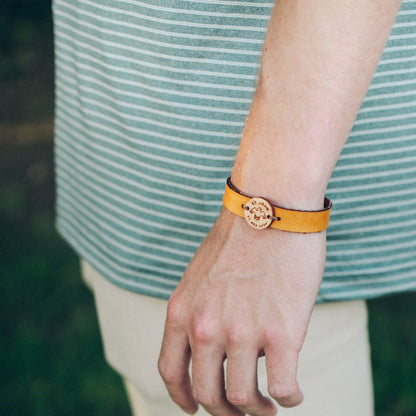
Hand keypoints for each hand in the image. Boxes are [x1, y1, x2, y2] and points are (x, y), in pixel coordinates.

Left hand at [158, 208, 325, 415]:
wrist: (269, 208)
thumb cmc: (239, 237)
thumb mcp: (200, 274)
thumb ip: (198, 309)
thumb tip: (214, 342)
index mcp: (182, 311)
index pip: (170, 372)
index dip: (182, 398)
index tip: (194, 408)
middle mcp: (205, 328)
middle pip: (207, 395)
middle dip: (224, 413)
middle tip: (242, 411)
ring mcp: (242, 333)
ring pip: (243, 400)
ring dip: (257, 411)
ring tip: (268, 405)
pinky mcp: (281, 334)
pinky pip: (283, 388)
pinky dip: (290, 398)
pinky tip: (294, 392)